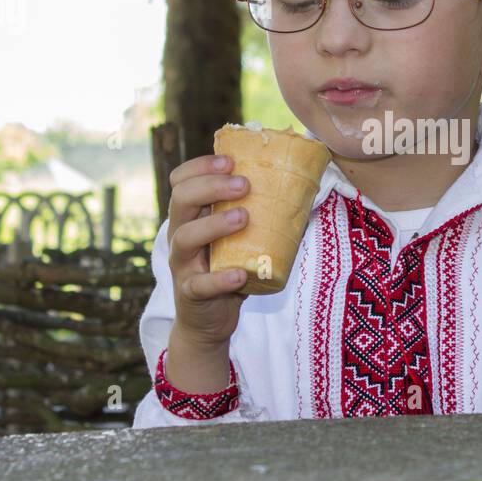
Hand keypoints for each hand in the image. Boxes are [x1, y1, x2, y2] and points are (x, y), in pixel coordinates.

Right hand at [165, 153, 250, 348]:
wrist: (209, 320)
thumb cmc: (228, 268)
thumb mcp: (237, 238)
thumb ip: (256, 215)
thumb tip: (301, 191)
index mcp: (191, 216)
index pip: (181, 181)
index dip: (201, 167)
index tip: (230, 161)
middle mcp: (180, 234)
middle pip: (181, 200)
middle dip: (211, 186)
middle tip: (244, 184)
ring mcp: (183, 265)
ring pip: (185, 237)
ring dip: (214, 224)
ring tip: (243, 217)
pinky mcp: (191, 293)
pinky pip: (200, 285)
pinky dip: (220, 279)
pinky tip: (240, 274)